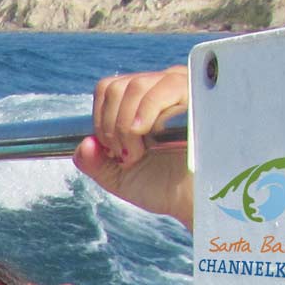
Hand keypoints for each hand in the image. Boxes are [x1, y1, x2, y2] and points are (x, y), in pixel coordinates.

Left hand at [73, 65, 194, 230]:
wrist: (198, 200)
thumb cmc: (165, 187)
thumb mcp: (118, 178)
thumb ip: (94, 164)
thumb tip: (84, 145)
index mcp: (142, 102)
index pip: (109, 88)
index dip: (101, 119)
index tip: (111, 150)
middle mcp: (162, 89)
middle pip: (117, 87)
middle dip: (111, 126)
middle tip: (127, 155)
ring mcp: (182, 88)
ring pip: (135, 86)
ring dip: (127, 125)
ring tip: (142, 152)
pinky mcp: (201, 92)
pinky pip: (165, 85)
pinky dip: (146, 112)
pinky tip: (149, 135)